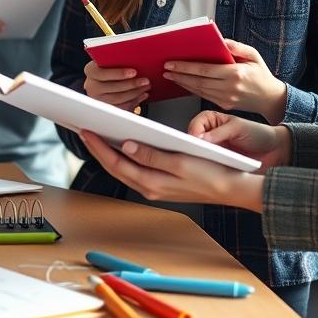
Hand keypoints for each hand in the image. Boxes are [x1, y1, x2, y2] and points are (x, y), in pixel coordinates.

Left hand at [77, 130, 264, 211]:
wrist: (233, 189)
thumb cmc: (212, 173)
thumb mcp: (181, 162)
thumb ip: (152, 156)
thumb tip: (126, 147)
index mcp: (152, 184)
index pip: (116, 164)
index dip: (98, 147)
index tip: (86, 131)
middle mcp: (150, 188)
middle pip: (115, 167)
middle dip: (98, 149)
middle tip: (84, 129)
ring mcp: (156, 187)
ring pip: (124, 169)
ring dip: (109, 153)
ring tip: (98, 134)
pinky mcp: (163, 183)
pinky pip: (136, 169)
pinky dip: (125, 157)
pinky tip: (122, 145)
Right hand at [83, 60, 149, 109]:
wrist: (100, 80)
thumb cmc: (107, 67)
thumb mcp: (107, 60)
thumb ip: (116, 60)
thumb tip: (133, 59)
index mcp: (91, 71)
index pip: (103, 73)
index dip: (119, 73)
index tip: (134, 72)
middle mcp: (92, 86)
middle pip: (113, 87)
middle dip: (132, 84)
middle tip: (145, 81)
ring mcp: (98, 99)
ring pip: (118, 99)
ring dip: (135, 93)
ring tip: (145, 87)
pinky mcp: (105, 107)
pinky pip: (121, 107)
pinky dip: (133, 102)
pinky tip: (141, 95)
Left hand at [163, 39, 287, 121]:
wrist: (270, 98)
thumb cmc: (261, 74)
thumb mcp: (253, 55)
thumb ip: (237, 47)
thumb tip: (221, 40)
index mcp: (235, 74)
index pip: (205, 70)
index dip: (186, 67)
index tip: (172, 63)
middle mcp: (229, 88)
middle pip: (198, 81)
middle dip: (179, 75)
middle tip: (166, 69)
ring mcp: (226, 99)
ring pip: (198, 90)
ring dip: (182, 83)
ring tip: (170, 75)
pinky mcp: (224, 104)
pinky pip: (204, 96)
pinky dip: (192, 89)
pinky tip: (184, 83)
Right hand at [188, 111, 291, 169]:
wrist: (275, 151)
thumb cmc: (258, 134)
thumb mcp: (238, 128)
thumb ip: (219, 132)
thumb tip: (200, 139)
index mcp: (213, 121)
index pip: (196, 124)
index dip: (194, 132)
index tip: (195, 140)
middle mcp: (210, 136)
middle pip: (193, 141)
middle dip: (193, 146)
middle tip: (196, 152)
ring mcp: (214, 151)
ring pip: (199, 156)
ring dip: (200, 159)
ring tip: (206, 162)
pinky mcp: (219, 165)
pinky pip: (209, 167)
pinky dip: (209, 169)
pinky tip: (213, 170)